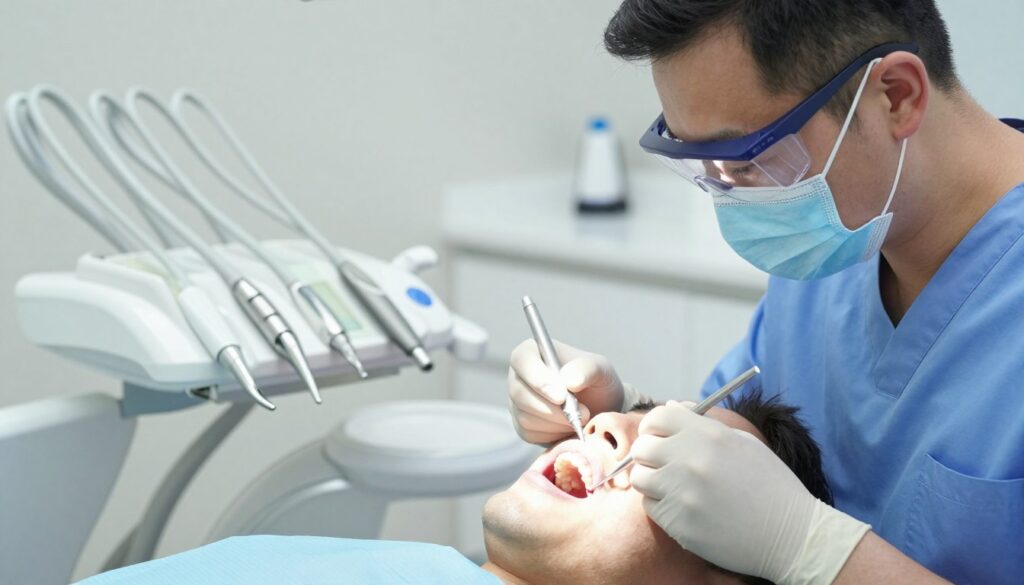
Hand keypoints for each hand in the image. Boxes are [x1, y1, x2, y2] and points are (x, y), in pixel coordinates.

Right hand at [507, 339, 632, 443]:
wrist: (599, 408)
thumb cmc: (596, 382)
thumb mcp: (601, 370)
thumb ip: (587, 369)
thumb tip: (569, 380)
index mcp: (532, 352)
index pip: (522, 360)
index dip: (538, 379)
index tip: (561, 396)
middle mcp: (519, 376)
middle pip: (520, 393)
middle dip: (552, 409)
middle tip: (582, 414)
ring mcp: (517, 402)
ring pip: (525, 417)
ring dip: (557, 423)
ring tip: (581, 418)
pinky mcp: (521, 425)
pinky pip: (530, 434)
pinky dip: (554, 434)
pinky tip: (569, 426)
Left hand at [630, 403, 869, 583]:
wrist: (791, 535)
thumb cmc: (770, 486)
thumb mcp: (744, 443)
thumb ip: (703, 423)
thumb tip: (671, 406)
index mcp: (709, 435)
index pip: (659, 416)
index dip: (655, 425)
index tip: (659, 435)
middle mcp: (691, 460)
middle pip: (642, 447)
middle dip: (649, 453)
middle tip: (663, 463)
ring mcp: (682, 493)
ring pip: (640, 478)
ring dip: (652, 480)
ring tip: (675, 486)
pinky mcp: (678, 523)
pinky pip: (650, 506)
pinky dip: (660, 505)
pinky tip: (684, 507)